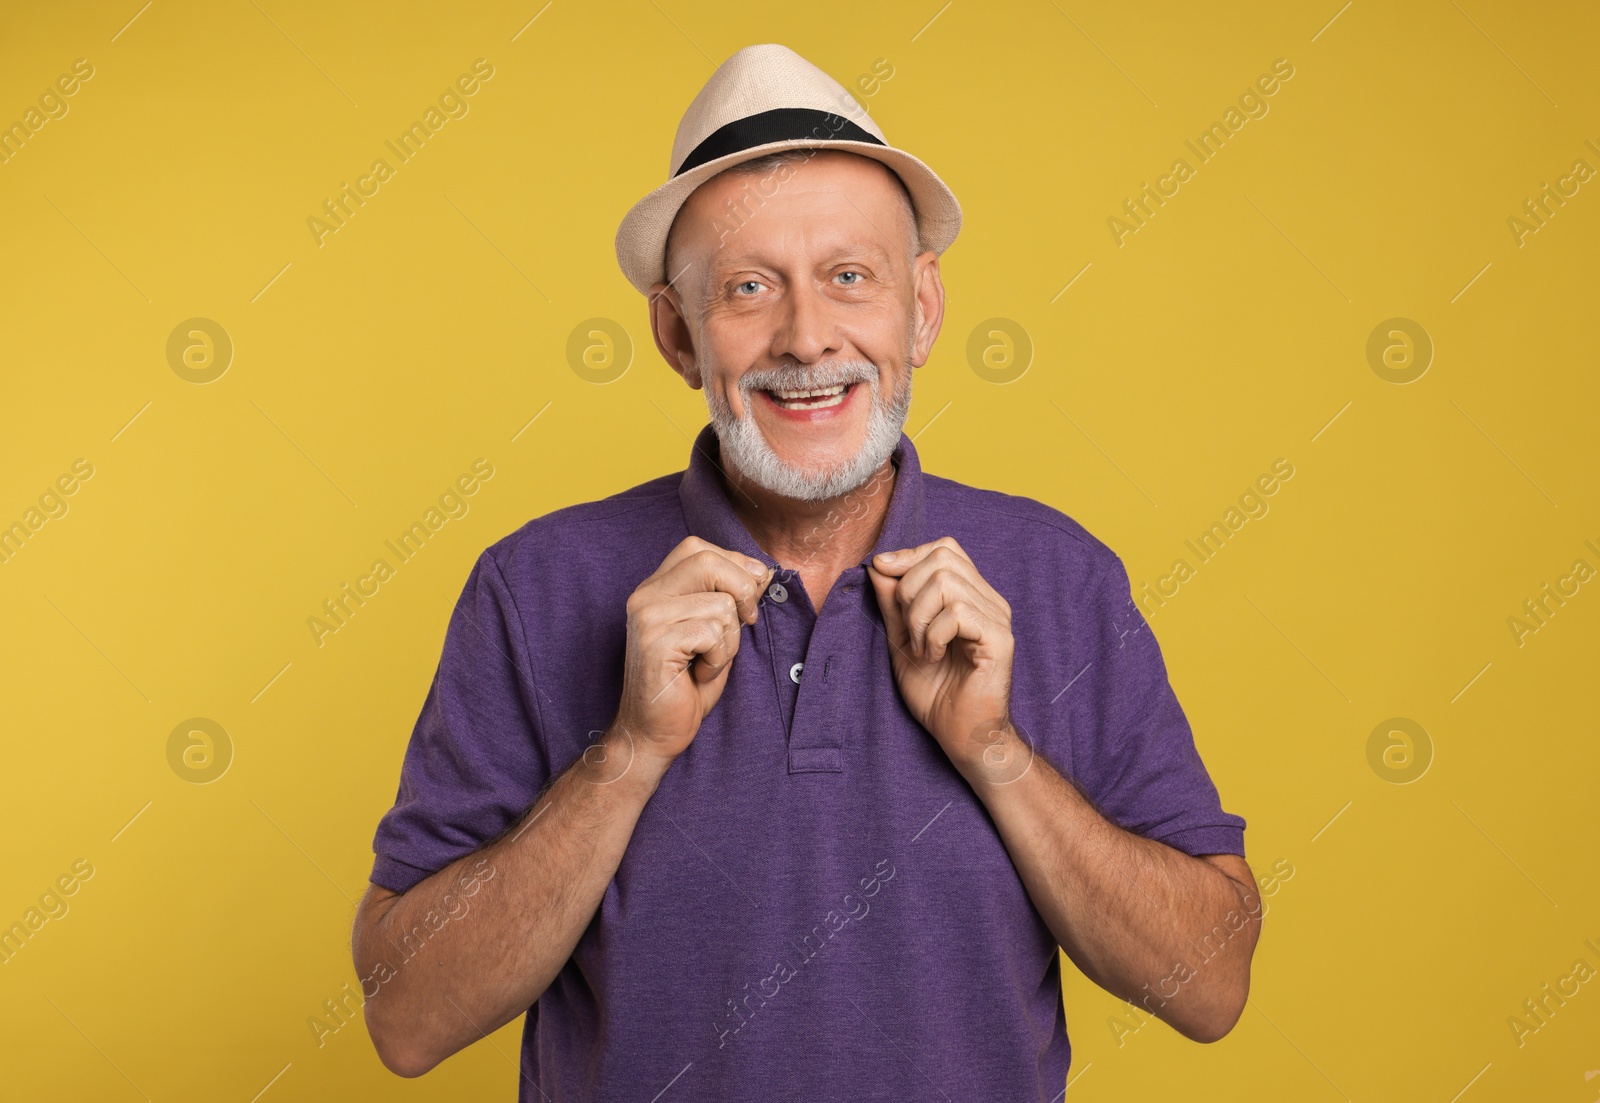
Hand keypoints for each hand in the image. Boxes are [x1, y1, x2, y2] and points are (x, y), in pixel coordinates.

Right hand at [613, 536, 772, 766]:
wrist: (653, 732)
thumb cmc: (686, 685)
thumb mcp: (715, 632)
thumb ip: (731, 598)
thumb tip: (763, 572)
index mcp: (656, 588)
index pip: (697, 547)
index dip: (734, 564)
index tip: (749, 597)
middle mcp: (645, 596)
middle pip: (708, 562)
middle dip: (742, 591)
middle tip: (745, 623)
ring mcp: (647, 618)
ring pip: (719, 604)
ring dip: (730, 639)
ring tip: (709, 660)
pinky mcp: (655, 642)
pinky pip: (712, 633)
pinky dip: (719, 657)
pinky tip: (699, 673)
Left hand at [866, 537, 1018, 781]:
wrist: (959, 735)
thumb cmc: (935, 693)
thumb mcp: (901, 640)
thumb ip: (893, 603)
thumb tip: (878, 565)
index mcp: (970, 596)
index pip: (944, 549)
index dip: (909, 555)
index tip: (880, 571)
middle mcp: (989, 600)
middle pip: (943, 557)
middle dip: (909, 588)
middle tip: (908, 629)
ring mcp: (998, 618)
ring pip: (947, 582)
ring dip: (920, 616)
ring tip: (921, 648)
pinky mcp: (1000, 639)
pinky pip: (958, 612)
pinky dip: (934, 634)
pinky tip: (933, 657)